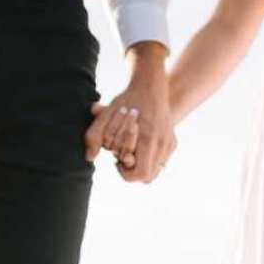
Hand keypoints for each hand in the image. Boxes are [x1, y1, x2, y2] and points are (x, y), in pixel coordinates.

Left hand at [85, 42, 175, 183]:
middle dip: (133, 172)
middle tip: (124, 158)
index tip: (118, 161)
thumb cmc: (127, 101)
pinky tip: (141, 147)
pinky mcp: (173, 142)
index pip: (140, 174)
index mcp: (148, 139)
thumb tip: (90, 157)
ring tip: (132, 152)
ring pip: (156, 171)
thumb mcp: (107, 115)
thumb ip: (95, 135)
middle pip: (148, 177)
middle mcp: (162, 144)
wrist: (151, 87)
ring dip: (142, 166)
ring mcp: (170, 144)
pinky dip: (150, 159)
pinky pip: (161, 162)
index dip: (126, 173)